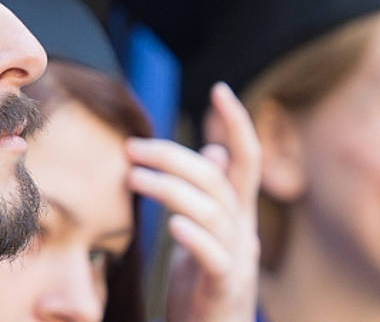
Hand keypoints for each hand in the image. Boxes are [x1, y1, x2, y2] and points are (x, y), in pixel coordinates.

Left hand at [127, 82, 262, 321]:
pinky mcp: (224, 288)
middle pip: (218, 181)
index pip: (246, 159)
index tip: (219, 90)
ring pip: (213, 214)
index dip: (237, 124)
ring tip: (133, 177)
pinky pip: (213, 259)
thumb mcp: (209, 233)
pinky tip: (173, 227)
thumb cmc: (206, 285)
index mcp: (239, 215)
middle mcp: (244, 230)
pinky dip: (195, 239)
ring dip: (173, 190)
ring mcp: (238, 259)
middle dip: (176, 157)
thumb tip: (215, 148)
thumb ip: (213, 193)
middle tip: (133, 147)